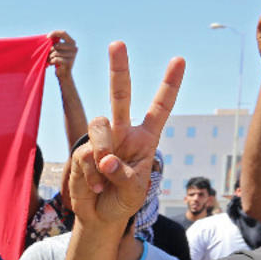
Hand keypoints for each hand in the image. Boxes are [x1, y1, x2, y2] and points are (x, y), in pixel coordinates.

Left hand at [47, 30, 77, 77]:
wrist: (64, 75)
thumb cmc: (58, 60)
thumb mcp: (58, 50)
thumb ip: (56, 43)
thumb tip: (48, 38)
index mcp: (72, 42)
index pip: (63, 33)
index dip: (55, 33)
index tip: (47, 37)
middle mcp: (74, 48)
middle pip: (57, 45)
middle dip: (50, 50)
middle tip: (48, 55)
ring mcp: (73, 55)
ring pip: (55, 53)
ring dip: (49, 57)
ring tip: (49, 60)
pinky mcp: (69, 62)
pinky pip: (55, 59)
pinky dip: (51, 62)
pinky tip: (51, 64)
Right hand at [68, 42, 184, 226]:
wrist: (100, 216)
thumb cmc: (124, 201)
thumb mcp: (135, 191)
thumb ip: (124, 174)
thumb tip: (104, 158)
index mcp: (146, 138)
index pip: (159, 107)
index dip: (168, 84)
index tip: (179, 59)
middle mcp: (123, 132)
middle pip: (120, 95)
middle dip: (118, 69)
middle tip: (117, 43)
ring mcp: (101, 140)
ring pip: (98, 125)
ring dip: (103, 150)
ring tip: (105, 175)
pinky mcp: (81, 152)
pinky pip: (85, 153)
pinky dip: (91, 174)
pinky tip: (96, 186)